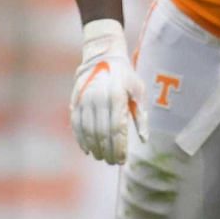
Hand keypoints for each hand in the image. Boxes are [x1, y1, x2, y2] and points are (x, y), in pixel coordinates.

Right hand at [70, 19, 139, 163]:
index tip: (123, 160)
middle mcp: (99, 99)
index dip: (119, 148)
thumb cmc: (125, 76)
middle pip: (102, 133)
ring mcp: (85, 99)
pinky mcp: (76, 100)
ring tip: (101, 158)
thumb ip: (140, 116)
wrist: (102, 55)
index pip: (117, 129)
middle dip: (108, 151)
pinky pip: (76, 124)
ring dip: (95, 147)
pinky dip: (81, 139)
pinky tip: (87, 149)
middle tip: (113, 163)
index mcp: (117, 97)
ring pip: (88, 130)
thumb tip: (143, 140)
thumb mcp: (138, 91)